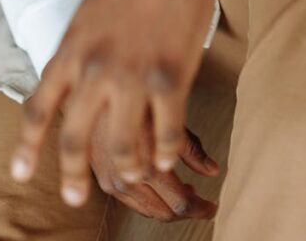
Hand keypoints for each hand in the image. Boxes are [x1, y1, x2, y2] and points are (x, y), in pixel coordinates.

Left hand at [8, 0, 229, 205]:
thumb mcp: (92, 6)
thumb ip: (82, 46)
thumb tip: (76, 76)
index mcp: (71, 47)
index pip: (38, 108)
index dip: (28, 146)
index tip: (20, 174)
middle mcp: (95, 69)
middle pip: (74, 140)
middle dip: (73, 177)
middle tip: (76, 199)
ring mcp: (132, 76)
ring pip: (121, 150)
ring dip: (128, 170)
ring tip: (135, 177)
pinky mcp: (170, 78)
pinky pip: (165, 135)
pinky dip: (165, 153)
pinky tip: (168, 157)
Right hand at [90, 102, 218, 221]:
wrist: (92, 91)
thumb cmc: (135, 96)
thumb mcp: (167, 117)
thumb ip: (191, 148)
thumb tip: (213, 171)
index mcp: (149, 167)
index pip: (180, 204)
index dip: (200, 209)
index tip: (213, 207)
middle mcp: (130, 181)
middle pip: (165, 212)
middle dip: (186, 210)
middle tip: (202, 200)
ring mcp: (113, 183)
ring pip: (147, 210)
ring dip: (167, 205)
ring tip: (185, 190)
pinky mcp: (103, 179)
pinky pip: (131, 201)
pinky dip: (149, 199)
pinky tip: (159, 184)